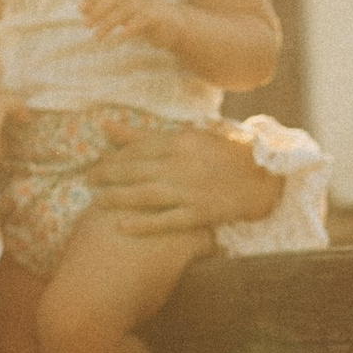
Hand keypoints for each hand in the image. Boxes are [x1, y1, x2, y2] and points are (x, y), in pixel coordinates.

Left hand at [79, 0, 184, 52]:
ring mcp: (150, 2)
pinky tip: (120, 36)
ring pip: (125, 10)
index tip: (81, 9)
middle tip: (87, 24)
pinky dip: (130, 28)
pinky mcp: (158, 16)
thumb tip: (84, 13)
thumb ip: (109, 10)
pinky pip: (141, 21)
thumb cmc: (146, 20)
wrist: (176, 26)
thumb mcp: (126, 12)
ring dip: (108, 24)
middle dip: (98, 11)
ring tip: (97, 37)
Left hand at [84, 122, 286, 238]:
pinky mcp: (202, 213)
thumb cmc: (223, 156)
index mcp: (180, 142)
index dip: (113, 157)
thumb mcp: (186, 138)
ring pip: (147, 193)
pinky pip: (168, 219)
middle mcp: (183, 164)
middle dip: (108, 175)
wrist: (265, 178)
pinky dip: (145, 223)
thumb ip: (144, 136)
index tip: (95, 164)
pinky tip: (123, 226)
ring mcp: (192, 190)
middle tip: (88, 181)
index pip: (138, 149)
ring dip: (119, 197)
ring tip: (97, 201)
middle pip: (137, 169)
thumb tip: (105, 126)